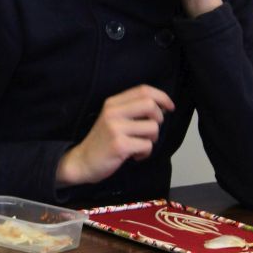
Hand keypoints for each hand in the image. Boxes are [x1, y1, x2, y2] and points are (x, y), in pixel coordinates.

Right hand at [56, 85, 173, 186]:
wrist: (82, 161)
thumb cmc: (102, 141)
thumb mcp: (112, 118)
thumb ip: (131, 109)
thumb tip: (160, 107)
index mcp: (112, 103)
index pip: (143, 90)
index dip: (162, 97)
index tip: (169, 107)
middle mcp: (113, 112)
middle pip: (150, 105)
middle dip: (159, 118)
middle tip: (151, 129)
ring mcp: (115, 128)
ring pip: (152, 127)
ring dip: (151, 140)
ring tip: (139, 145)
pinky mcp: (119, 145)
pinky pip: (147, 146)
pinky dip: (145, 153)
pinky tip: (134, 155)